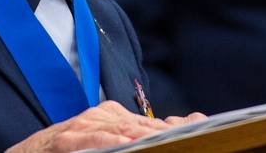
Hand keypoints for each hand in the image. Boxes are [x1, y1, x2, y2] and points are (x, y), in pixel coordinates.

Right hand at [4, 100, 204, 152]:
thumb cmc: (68, 152)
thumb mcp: (101, 142)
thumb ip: (127, 136)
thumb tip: (166, 132)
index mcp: (111, 117)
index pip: (151, 124)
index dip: (175, 129)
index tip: (197, 129)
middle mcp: (100, 117)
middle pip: (143, 126)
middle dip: (168, 133)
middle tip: (191, 135)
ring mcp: (84, 126)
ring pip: (124, 131)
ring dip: (147, 136)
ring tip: (169, 139)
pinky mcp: (68, 139)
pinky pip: (96, 141)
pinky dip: (114, 143)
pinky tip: (130, 145)